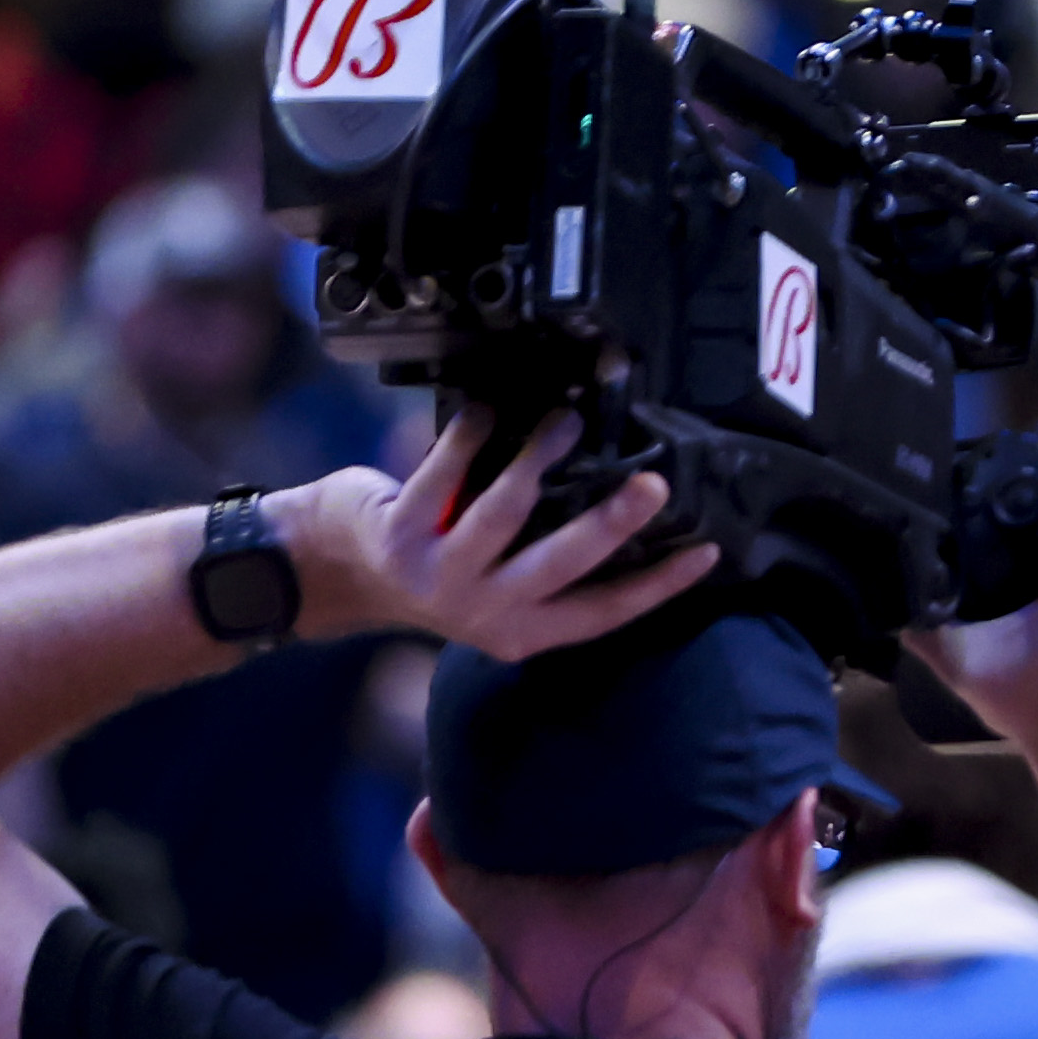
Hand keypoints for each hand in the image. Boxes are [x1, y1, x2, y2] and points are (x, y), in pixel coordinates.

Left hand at [284, 407, 714, 655]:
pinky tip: (487, 408)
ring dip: (542, 457)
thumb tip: (616, 508)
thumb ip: (546, 566)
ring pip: (507, 510)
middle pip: (564, 563)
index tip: (704, 551)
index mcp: (523, 630)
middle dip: (614, 521)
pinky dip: (470, 435)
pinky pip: (444, 474)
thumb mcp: (497, 589)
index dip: (660, 584)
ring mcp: (440, 574)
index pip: (606, 610)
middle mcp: (486, 611)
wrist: (334, 572)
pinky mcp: (399, 532)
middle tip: (653, 484)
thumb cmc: (432, 569)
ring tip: (569, 420)